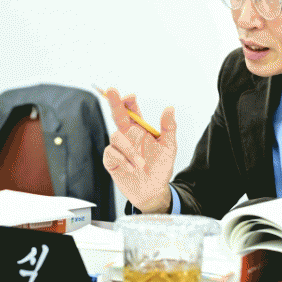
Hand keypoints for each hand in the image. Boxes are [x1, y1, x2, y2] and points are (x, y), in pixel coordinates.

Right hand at [102, 88, 176, 212]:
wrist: (153, 191)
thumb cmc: (160, 167)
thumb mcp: (169, 147)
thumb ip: (169, 128)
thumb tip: (170, 108)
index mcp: (140, 130)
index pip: (132, 111)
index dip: (129, 102)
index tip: (131, 96)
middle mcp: (127, 136)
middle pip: (117, 115)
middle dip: (114, 102)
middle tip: (112, 90)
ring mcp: (118, 148)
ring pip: (116, 136)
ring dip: (129, 149)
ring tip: (140, 164)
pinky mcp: (112, 161)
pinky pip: (111, 153)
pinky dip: (121, 159)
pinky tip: (131, 168)